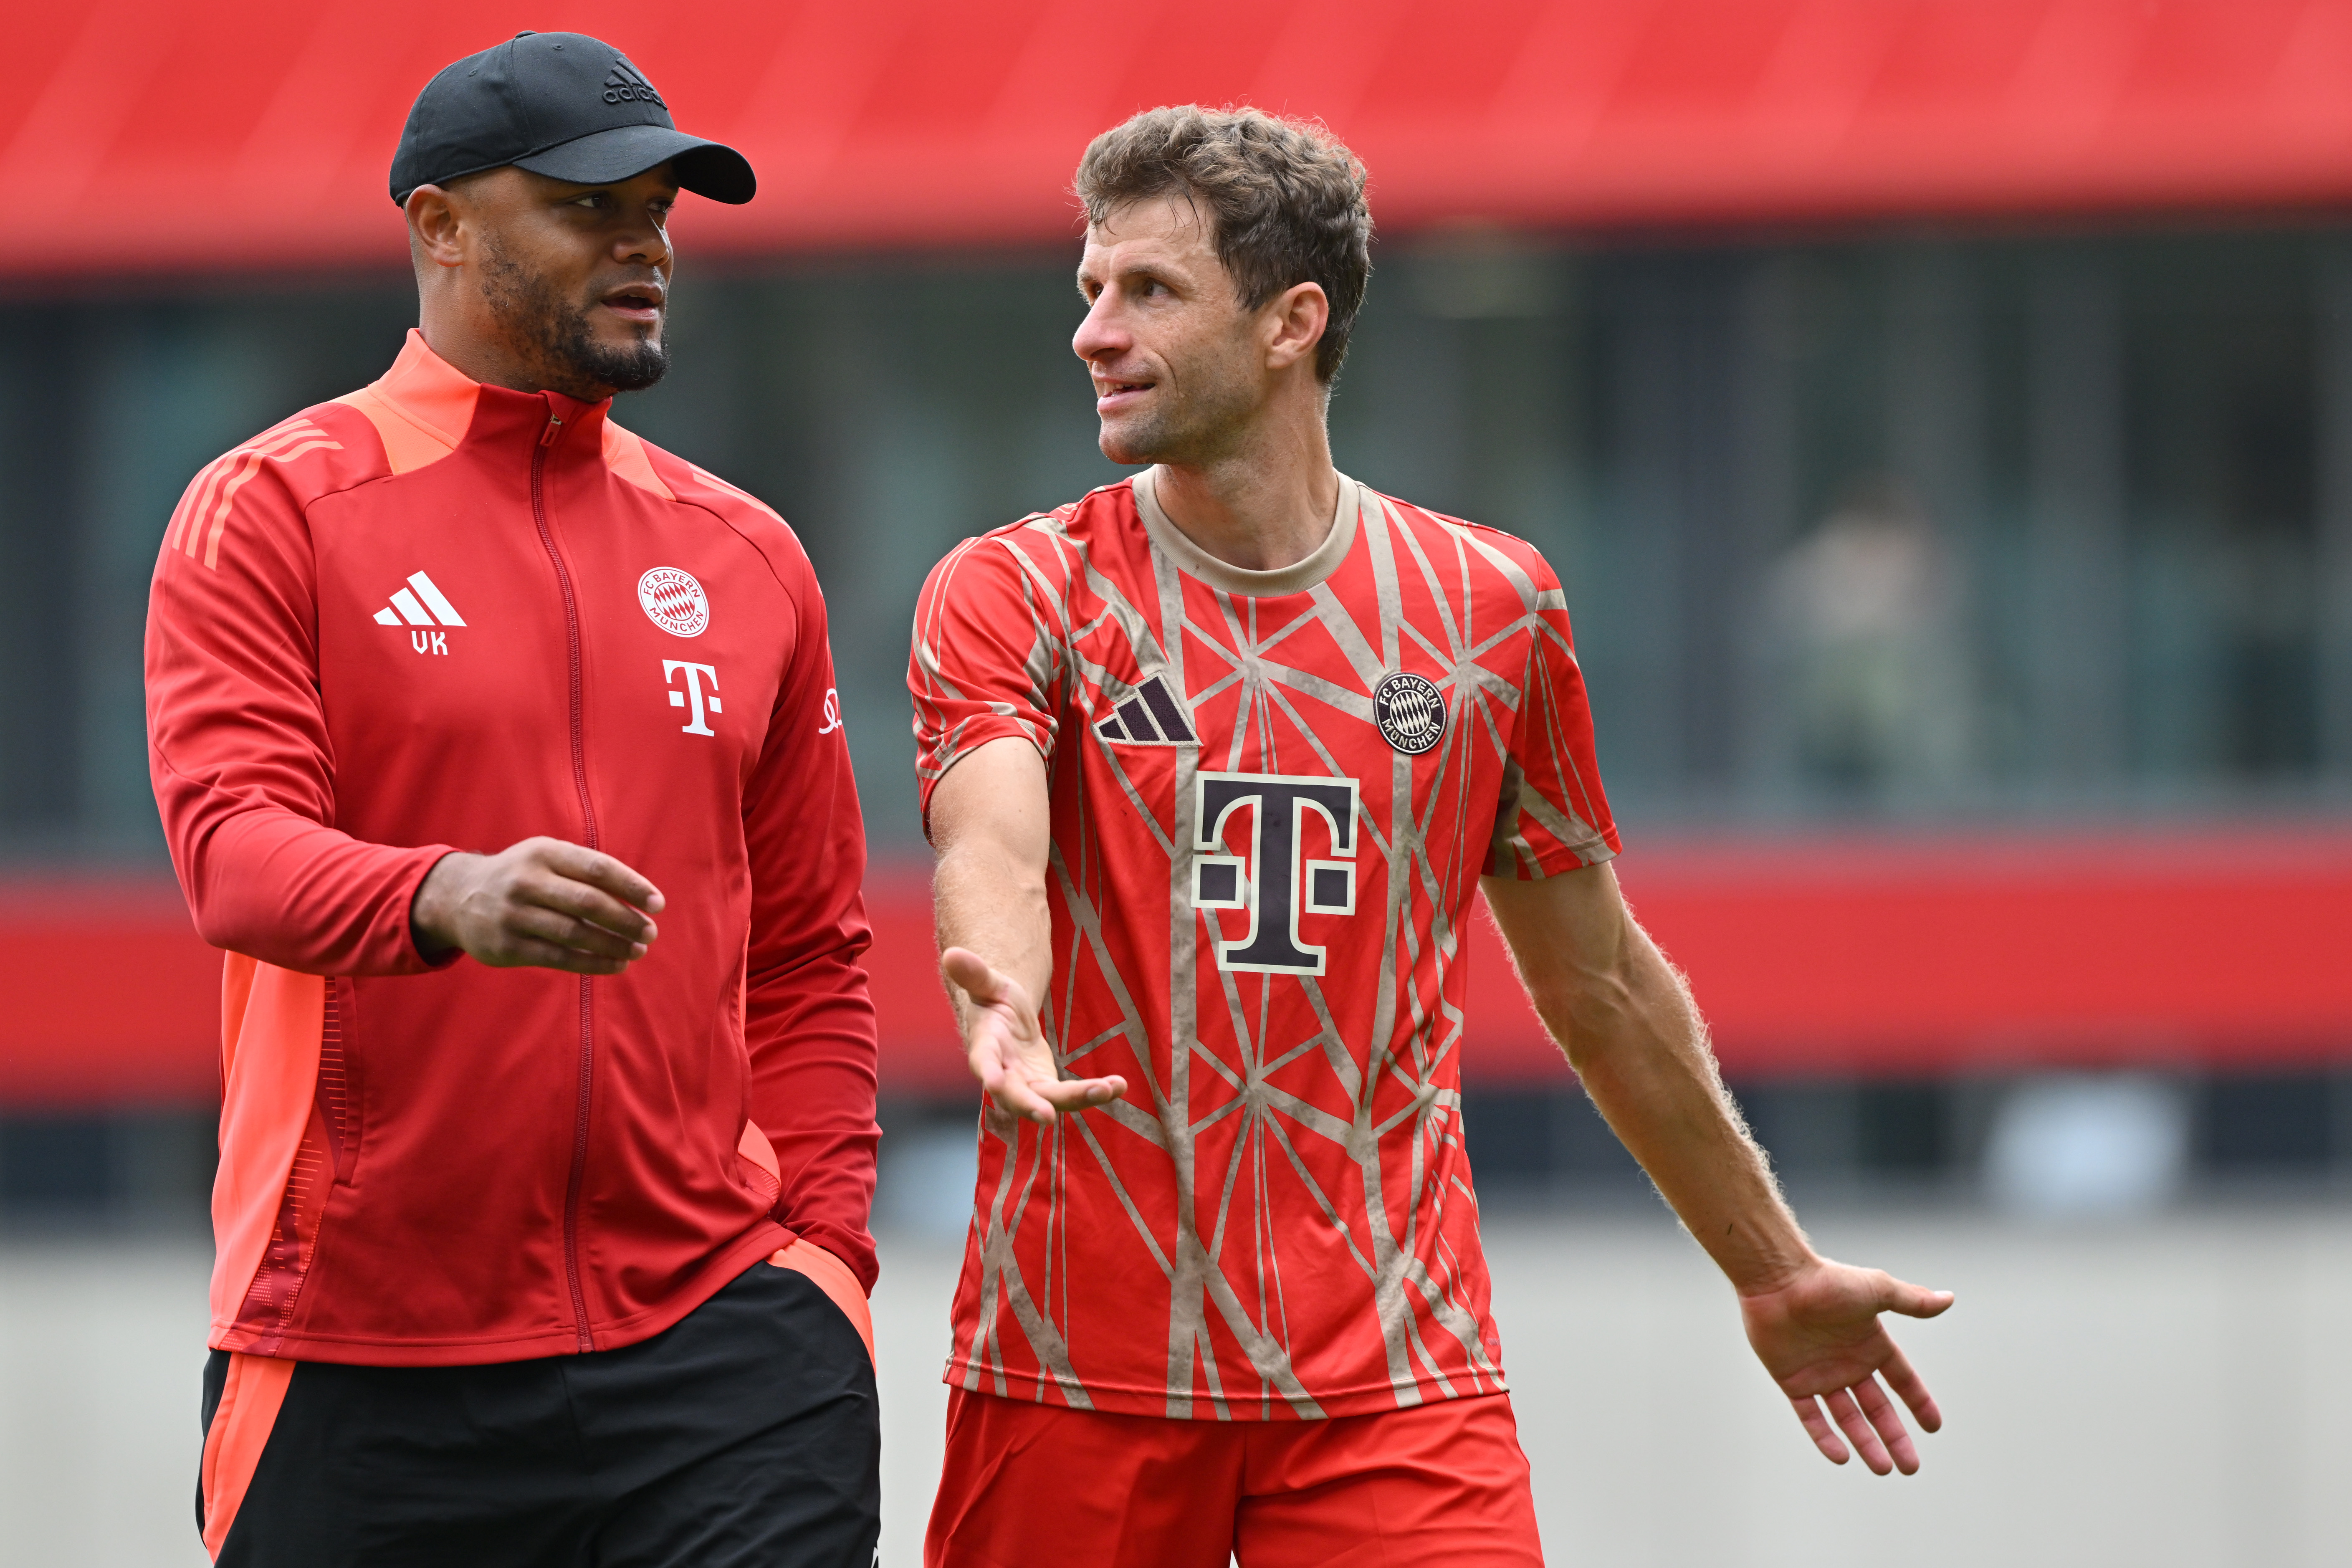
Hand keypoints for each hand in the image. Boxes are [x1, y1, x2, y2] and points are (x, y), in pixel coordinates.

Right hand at [411, 837, 663, 974]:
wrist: (457, 897)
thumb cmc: (522, 876)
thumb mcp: (547, 858)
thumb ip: (586, 872)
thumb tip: (639, 899)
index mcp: (544, 852)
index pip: (597, 868)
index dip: (632, 886)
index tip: (658, 904)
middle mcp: (526, 881)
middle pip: (588, 902)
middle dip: (626, 920)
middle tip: (651, 932)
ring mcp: (514, 914)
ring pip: (575, 933)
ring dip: (613, 945)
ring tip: (638, 950)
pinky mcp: (507, 946)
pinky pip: (559, 958)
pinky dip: (593, 963)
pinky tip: (616, 964)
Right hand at [939, 946, 1125, 1124]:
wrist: (1007, 1020)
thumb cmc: (993, 1001)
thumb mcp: (987, 983)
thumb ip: (974, 974)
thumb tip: (952, 954)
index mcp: (985, 1047)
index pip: (983, 1062)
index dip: (988, 1073)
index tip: (993, 1084)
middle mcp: (1003, 1075)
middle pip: (1015, 1095)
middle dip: (1031, 1105)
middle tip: (1048, 1116)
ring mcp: (1027, 1086)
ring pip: (1051, 1100)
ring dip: (1078, 1098)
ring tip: (1108, 1089)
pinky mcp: (1048, 1089)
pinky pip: (1073, 1096)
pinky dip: (1096, 1092)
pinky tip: (1120, 1085)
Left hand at [1738, 1258, 1951, 1475]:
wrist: (1776, 1279)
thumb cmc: (1826, 1281)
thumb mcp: (1877, 1290)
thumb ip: (1912, 1300)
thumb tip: (1949, 1298)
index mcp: (1870, 1344)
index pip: (1901, 1380)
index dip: (1918, 1402)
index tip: (1934, 1427)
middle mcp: (1847, 1362)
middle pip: (1877, 1408)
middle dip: (1895, 1437)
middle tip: (1911, 1467)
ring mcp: (1820, 1374)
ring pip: (1847, 1418)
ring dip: (1865, 1443)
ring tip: (1883, 1468)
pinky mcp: (1792, 1381)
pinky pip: (1810, 1416)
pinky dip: (1823, 1437)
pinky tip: (1841, 1456)